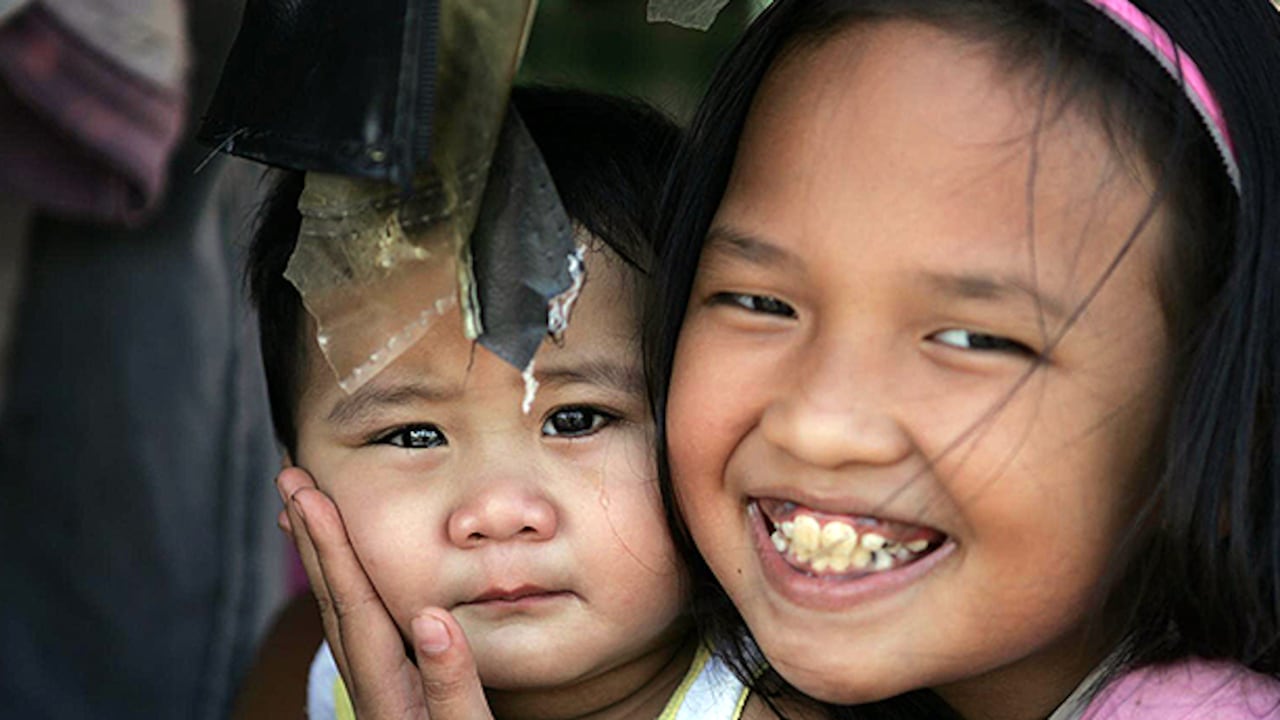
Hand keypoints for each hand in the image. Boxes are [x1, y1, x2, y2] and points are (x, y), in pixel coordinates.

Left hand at [276, 467, 493, 719]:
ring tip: (303, 512)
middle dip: (312, 536)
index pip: (354, 605)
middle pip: (333, 603)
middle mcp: (371, 691)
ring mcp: (378, 695)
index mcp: (385, 694)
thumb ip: (450, 681)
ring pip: (339, 614)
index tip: (309, 495)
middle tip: (290, 479)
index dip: (332, 546)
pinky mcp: (391, 697)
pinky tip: (350, 575)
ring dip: (322, 556)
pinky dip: (344, 586)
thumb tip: (431, 618)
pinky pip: (357, 627)